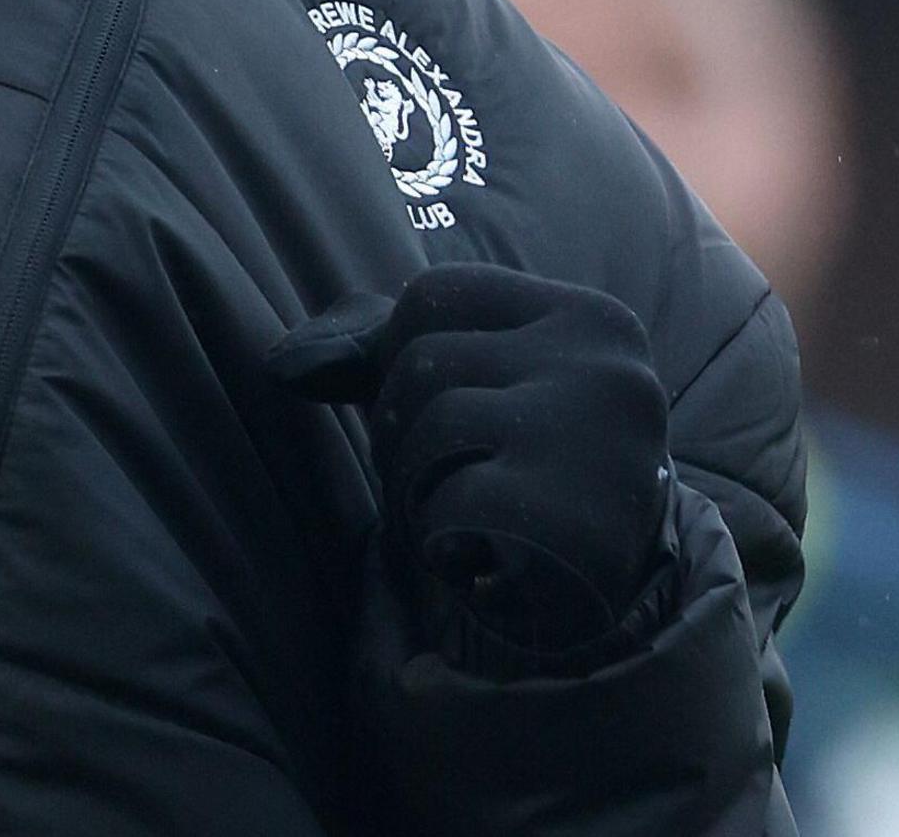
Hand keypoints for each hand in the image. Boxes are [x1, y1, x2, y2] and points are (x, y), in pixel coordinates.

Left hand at [270, 263, 675, 671]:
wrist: (614, 601)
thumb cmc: (527, 475)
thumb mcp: (471, 388)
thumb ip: (377, 352)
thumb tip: (284, 364)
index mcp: (589, 320)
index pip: (434, 296)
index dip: (398, 358)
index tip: (441, 415)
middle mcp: (607, 369)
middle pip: (423, 360)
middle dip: (404, 430)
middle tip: (459, 481)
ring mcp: (597, 443)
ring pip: (429, 425)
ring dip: (417, 488)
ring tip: (471, 518)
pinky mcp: (577, 522)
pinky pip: (448, 506)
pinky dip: (442, 541)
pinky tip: (488, 560)